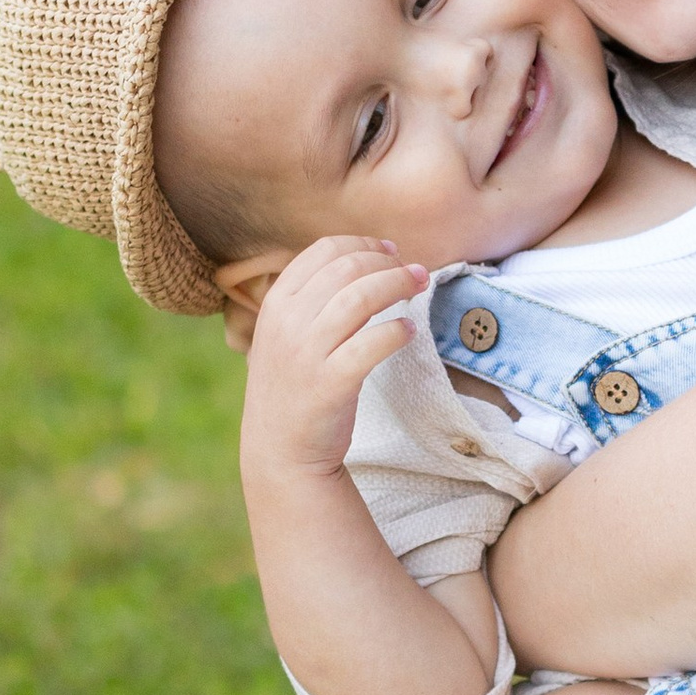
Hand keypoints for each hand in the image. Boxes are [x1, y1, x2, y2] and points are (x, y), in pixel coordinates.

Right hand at [236, 235, 428, 483]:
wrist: (280, 451)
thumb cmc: (292, 387)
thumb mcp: (284, 335)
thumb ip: (311, 300)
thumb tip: (364, 261)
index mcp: (275, 303)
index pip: (323, 250)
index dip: (363, 243)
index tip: (389, 251)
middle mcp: (287, 322)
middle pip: (348, 267)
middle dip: (389, 262)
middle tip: (414, 271)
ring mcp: (307, 353)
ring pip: (362, 296)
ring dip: (399, 284)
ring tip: (420, 286)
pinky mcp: (331, 383)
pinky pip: (373, 343)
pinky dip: (397, 330)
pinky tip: (409, 330)